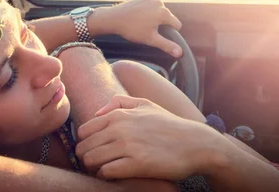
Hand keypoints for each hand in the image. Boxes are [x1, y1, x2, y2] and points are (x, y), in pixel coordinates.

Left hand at [76, 95, 226, 180]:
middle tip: (96, 163)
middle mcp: (120, 128)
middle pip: (84, 147)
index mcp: (119, 114)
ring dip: (94, 168)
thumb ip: (119, 102)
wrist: (195, 144)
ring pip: (91, 160)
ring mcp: (128, 146)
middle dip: (86, 157)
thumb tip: (97, 112)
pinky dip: (106, 175)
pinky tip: (115, 175)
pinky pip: (107, 171)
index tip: (93, 150)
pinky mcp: (137, 164)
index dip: (85, 143)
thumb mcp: (146, 104)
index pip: (83, 131)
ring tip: (104, 169)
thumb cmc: (169, 125)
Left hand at [92, 0, 182, 56]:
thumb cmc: (132, 29)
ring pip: (159, 11)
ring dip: (154, 18)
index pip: (177, 25)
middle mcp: (159, 3)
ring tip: (142, 24)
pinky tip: (138, 17)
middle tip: (147, 30)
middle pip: (168, 17)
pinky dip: (148, 12)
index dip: (170, 33)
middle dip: (161, 25)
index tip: (158, 36)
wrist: (114, 18)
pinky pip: (151, 6)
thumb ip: (167, 45)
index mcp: (164, 12)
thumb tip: (180, 52)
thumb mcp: (151, 39)